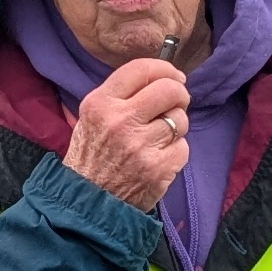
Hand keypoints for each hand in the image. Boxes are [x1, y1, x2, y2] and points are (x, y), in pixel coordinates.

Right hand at [62, 57, 190, 211]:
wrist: (88, 202)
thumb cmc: (91, 157)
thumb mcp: (91, 117)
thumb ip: (119, 95)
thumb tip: (161, 78)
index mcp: (100, 104)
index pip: (141, 69)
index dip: (164, 69)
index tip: (174, 76)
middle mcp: (120, 121)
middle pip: (169, 89)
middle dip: (179, 93)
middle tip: (177, 102)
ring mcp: (140, 146)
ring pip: (180, 119)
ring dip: (176, 125)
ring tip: (159, 136)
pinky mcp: (158, 168)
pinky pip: (183, 147)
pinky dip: (175, 151)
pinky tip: (159, 157)